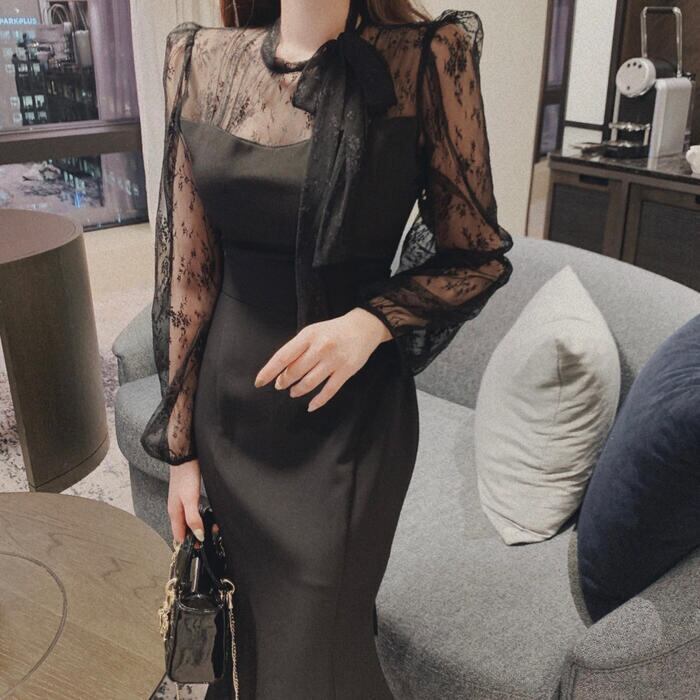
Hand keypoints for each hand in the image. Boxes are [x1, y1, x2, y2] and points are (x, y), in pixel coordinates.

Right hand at [168, 459, 204, 545]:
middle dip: (195, 537)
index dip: (188, 545)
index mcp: (174, 513)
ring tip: (212, 530)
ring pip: (188, 521)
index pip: (178, 536)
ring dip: (198, 527)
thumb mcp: (190, 500)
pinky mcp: (187, 496)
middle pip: (183, 530)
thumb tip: (198, 535)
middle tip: (209, 540)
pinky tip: (206, 517)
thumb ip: (193, 518)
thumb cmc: (185, 476)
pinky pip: (191, 513)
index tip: (199, 550)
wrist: (185, 457)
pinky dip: (199, 518)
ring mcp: (181, 503)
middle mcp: (176, 509)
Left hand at [254, 307, 391, 410]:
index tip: (259, 382)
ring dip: (298, 391)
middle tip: (281, 385)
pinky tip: (310, 406)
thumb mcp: (312, 332)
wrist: (363, 327)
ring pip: (309, 383)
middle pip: (295, 372)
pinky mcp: (346, 371)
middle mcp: (320, 348)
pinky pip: (329, 391)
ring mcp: (334, 360)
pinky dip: (318, 401)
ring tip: (294, 392)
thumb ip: (297, 348)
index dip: (268, 372)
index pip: (282, 357)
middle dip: (284, 381)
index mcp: (308, 336)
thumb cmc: (332, 331)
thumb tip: (280, 370)